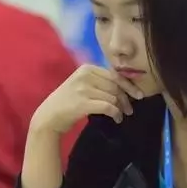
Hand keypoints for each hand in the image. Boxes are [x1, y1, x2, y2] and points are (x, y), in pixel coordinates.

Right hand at [30, 64, 144, 133]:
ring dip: (121, 108)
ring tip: (122, 115)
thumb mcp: (81, 85)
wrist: (49, 116)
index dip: (128, 85)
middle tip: (130, 109)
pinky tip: (117, 119)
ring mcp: (83, 89)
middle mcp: (85, 76)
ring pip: (113, 97)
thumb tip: (125, 87)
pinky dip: (116, 113)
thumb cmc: (67, 102)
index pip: (114, 74)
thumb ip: (99, 82)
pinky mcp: (83, 103)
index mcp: (87, 68)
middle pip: (115, 86)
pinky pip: (108, 107)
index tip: (137, 95)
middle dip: (126, 98)